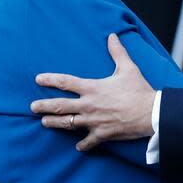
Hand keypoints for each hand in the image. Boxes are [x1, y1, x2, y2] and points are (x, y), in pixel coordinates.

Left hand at [30, 34, 155, 150]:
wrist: (150, 113)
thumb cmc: (139, 90)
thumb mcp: (128, 68)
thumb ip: (117, 52)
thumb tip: (112, 36)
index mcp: (93, 88)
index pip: (66, 82)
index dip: (50, 79)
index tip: (38, 79)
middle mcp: (89, 105)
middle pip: (60, 106)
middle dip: (44, 106)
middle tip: (32, 108)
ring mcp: (94, 121)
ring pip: (68, 124)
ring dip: (55, 123)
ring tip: (45, 123)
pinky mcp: (102, 134)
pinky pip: (88, 141)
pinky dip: (83, 144)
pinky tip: (78, 146)